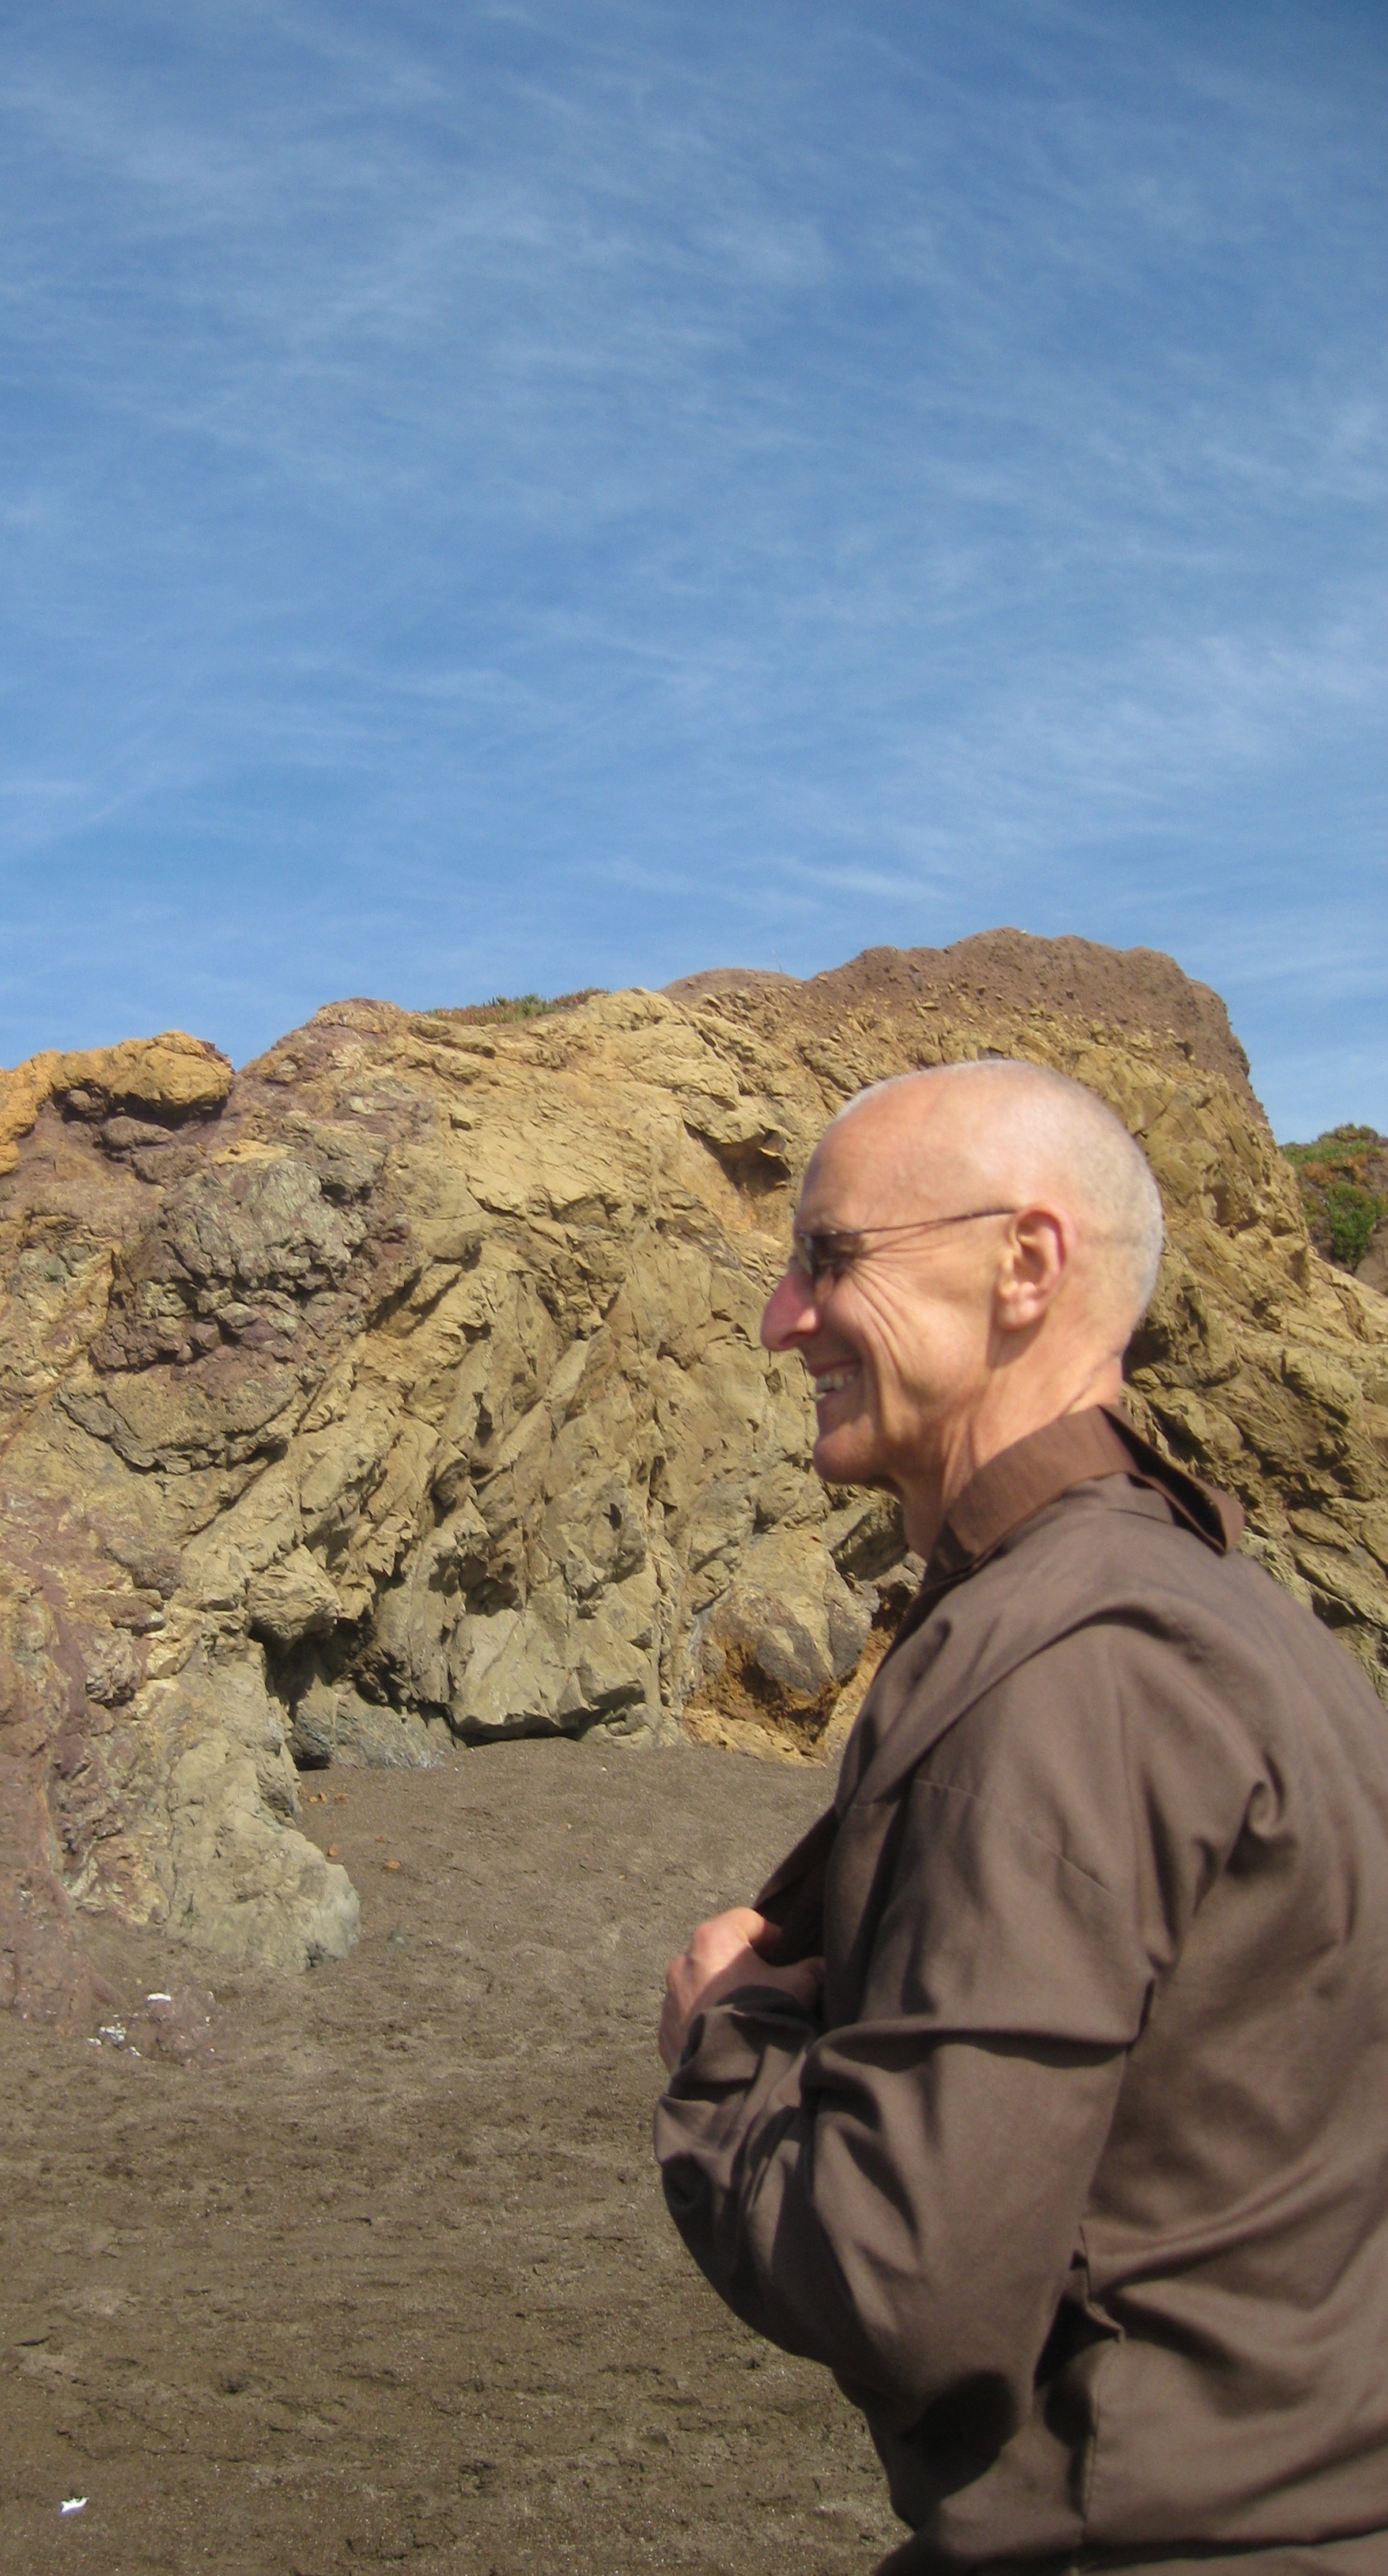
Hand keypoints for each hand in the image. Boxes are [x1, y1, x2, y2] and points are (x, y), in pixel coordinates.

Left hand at [659, 1906, 824, 2071]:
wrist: (733, 2078)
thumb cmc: (765, 2018)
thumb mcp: (800, 1986)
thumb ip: (812, 1968)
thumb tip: (820, 1966)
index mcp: (713, 1939)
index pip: (749, 1922)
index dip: (775, 1938)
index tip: (789, 1958)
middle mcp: (683, 1962)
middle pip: (722, 1954)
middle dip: (745, 1967)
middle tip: (770, 1987)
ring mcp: (670, 1998)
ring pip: (702, 1986)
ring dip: (722, 1994)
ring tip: (748, 2018)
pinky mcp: (665, 2031)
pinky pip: (690, 2017)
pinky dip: (706, 2021)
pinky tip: (728, 2039)